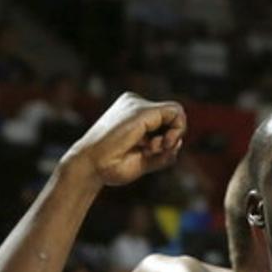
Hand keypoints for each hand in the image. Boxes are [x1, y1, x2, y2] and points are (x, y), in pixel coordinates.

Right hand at [62, 92, 185, 187]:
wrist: (91, 166)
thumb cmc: (113, 166)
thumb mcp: (145, 160)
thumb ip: (164, 151)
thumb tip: (180, 141)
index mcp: (133, 113)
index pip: (166, 120)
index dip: (170, 138)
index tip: (154, 152)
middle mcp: (135, 104)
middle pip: (173, 116)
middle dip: (172, 137)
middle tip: (153, 151)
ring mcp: (137, 105)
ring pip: (177, 112)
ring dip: (173, 136)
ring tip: (150, 149)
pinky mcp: (141, 110)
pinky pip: (176, 113)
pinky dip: (176, 132)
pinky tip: (158, 144)